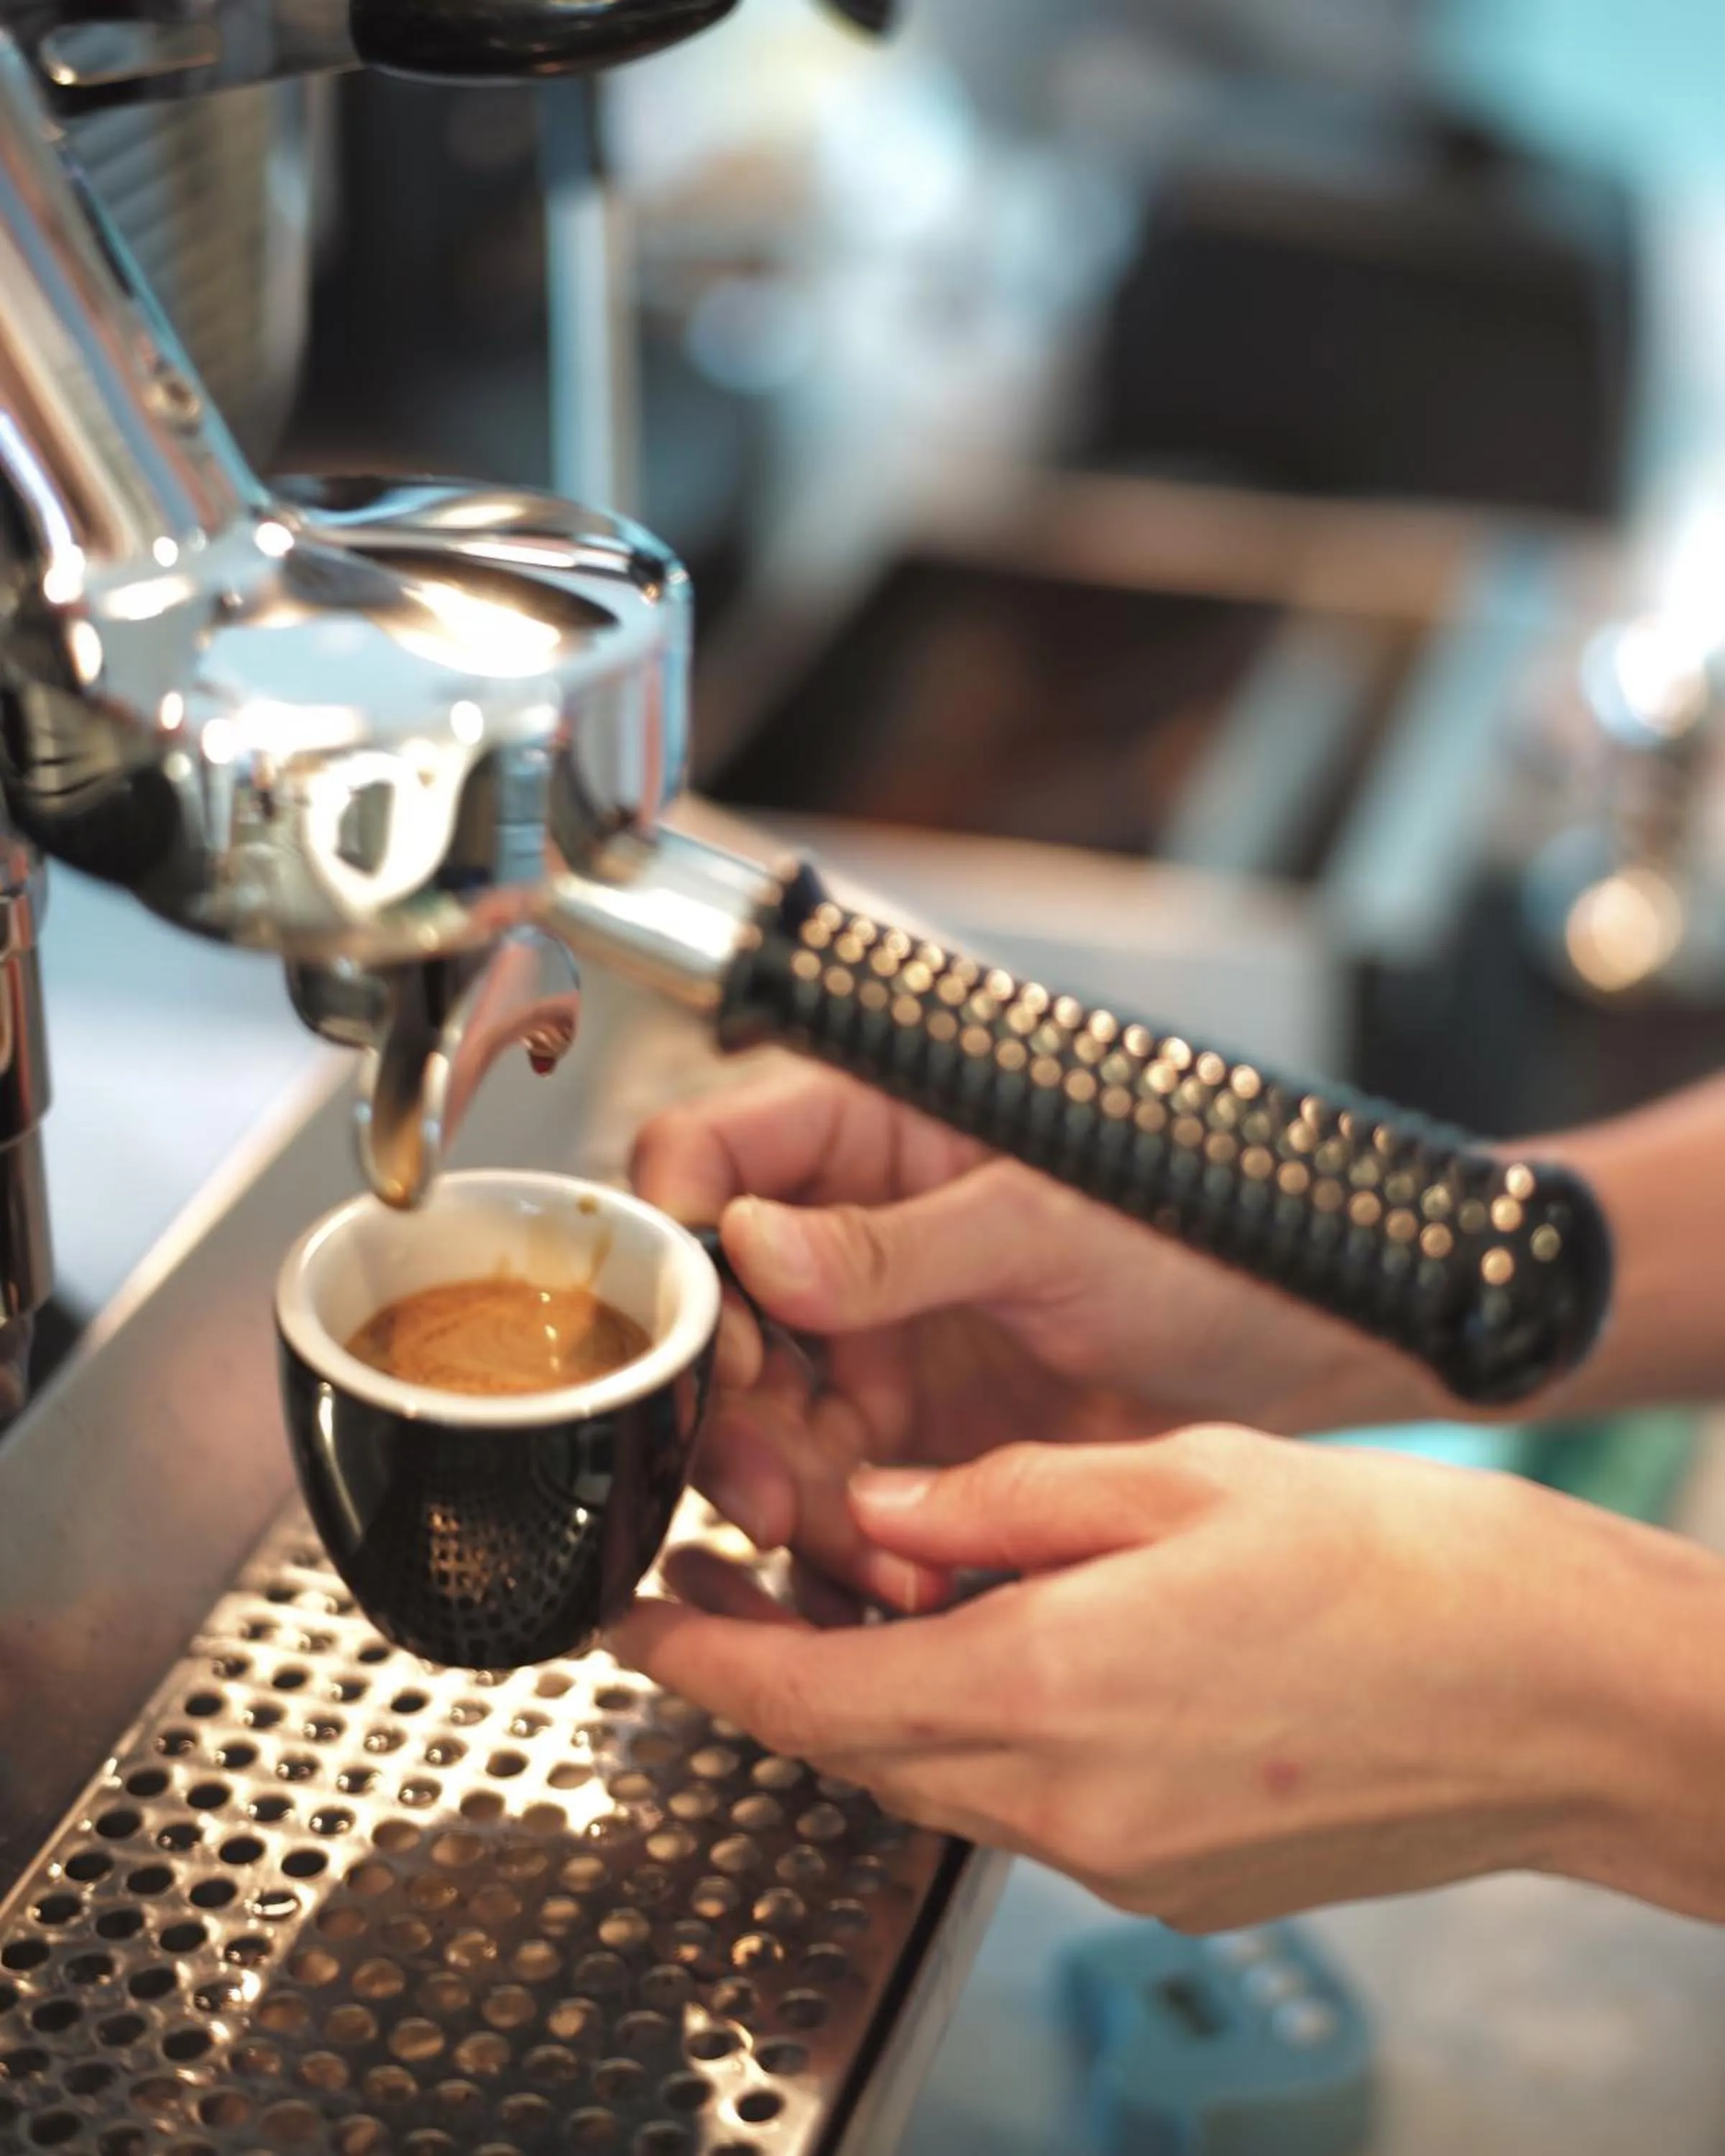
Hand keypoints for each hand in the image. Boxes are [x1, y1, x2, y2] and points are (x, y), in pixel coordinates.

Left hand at [611, 1425, 1724, 1929]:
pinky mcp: (1174, 1880)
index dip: (700, 1666)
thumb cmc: (1395, 1564)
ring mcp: (1124, 1861)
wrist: (1558, 1695)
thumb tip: (882, 1513)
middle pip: (862, 1746)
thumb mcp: (1180, 1478)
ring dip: (876, 1700)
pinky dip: (976, 1733)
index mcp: (1057, 1686)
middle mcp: (1072, 1804)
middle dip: (773, 1674)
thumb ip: (1005, 1501)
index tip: (627, 1629)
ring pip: (939, 1777)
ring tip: (851, 1601)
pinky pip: (1024, 1806)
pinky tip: (994, 1653)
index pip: (816, 1696)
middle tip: (716, 1586)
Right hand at [633, 1063, 1439, 1606]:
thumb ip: (898, 1243)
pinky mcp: (920, 1435)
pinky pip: (839, 1496)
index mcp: (872, 1134)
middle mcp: (855, 1238)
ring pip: (767, 1425)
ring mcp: (883, 1342)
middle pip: (718, 1320)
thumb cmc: (1213, 1220)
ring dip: (795, 1503)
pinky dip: (852, 1550)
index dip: (677, 1245)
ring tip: (870, 1558)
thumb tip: (754, 1246)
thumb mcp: (1053, 1220)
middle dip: (732, 1417)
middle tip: (770, 1493)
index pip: (709, 1161)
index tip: (702, 1337)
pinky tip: (898, 1583)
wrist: (1319, 1339)